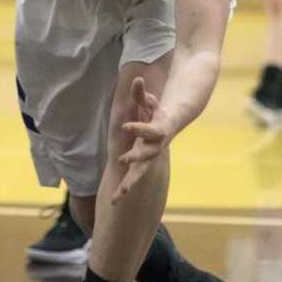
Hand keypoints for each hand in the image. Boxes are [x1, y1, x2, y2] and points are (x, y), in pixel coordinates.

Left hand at [111, 77, 171, 203]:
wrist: (169, 131)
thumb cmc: (157, 115)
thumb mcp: (148, 103)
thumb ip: (141, 93)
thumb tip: (137, 79)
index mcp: (156, 133)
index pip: (148, 130)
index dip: (138, 128)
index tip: (125, 126)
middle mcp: (153, 148)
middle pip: (146, 156)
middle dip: (135, 158)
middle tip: (122, 159)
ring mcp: (147, 159)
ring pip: (138, 173)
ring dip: (128, 184)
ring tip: (116, 197)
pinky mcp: (140, 166)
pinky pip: (131, 179)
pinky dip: (123, 189)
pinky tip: (112, 201)